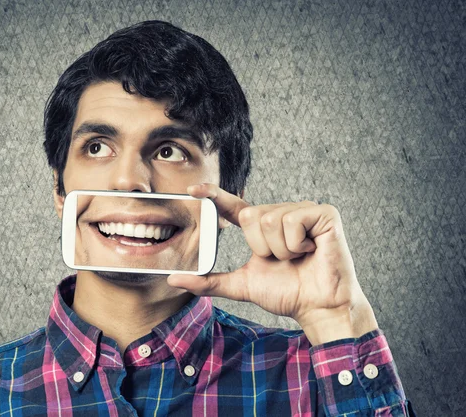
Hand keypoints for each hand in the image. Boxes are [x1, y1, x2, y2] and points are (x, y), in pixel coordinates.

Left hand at [167, 183, 377, 344]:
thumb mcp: (242, 286)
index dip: (214, 195)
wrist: (318, 307)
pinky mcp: (323, 213)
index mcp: (261, 228)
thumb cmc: (287, 294)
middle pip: (249, 216)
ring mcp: (302, 211)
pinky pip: (291, 220)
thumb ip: (209, 281)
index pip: (233, 207)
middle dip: (261, 247)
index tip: (193, 189)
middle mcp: (280, 214)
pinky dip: (296, 244)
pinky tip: (311, 250)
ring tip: (298, 257)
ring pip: (269, 220)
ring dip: (280, 249)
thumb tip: (174, 280)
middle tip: (282, 260)